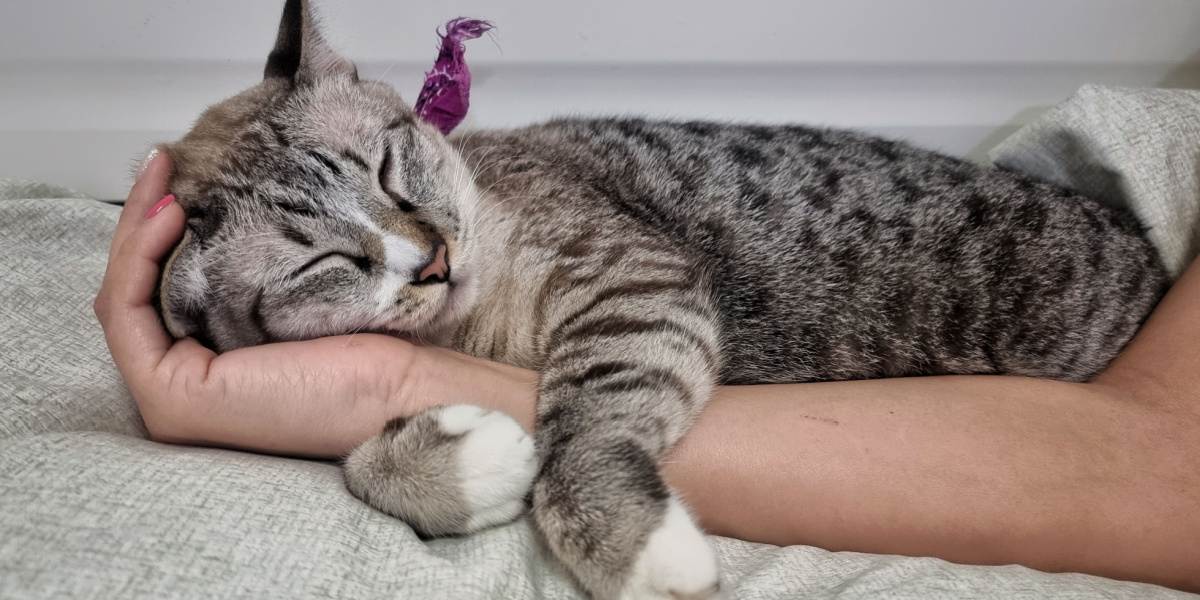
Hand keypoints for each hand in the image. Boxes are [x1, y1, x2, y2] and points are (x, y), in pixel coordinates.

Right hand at [94, 151, 536, 457]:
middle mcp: (183, 388)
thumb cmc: (374, 352)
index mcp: (210, 370)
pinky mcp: (170, 394)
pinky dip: (139, 256)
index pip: (160, 293)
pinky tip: (170, 214)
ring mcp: (170, 397)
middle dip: (141, 220)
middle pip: (138, 292)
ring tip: (164, 175)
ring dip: (135, 230)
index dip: (159, 232)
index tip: (180, 173)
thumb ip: (255, 270)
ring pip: (124, 297)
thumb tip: (237, 204)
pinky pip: (127, 310)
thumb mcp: (299, 296)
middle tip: (163, 161)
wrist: (404, 392)